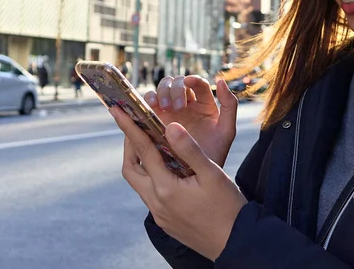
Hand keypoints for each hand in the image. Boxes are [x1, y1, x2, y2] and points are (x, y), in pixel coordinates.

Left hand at [110, 104, 246, 260]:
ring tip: (150, 142)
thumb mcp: (212, 174)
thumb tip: (170, 126)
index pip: (143, 150)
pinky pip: (150, 193)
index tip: (117, 110)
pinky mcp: (166, 220)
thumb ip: (189, 149)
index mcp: (166, 188)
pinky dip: (151, 175)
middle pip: (131, 169)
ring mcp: (160, 214)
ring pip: (139, 183)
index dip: (130, 127)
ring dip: (140, 161)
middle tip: (134, 125)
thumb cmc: (228, 208)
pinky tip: (167, 167)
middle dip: (129, 145)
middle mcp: (156, 203)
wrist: (236, 243)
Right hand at [144, 75, 236, 167]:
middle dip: (176, 89)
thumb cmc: (214, 154)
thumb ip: (229, 106)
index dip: (194, 79)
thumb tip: (220, 80)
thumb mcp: (226, 131)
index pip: (198, 84)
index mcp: (204, 104)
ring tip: (164, 108)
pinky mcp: (156, 118)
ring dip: (162, 92)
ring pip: (163, 88)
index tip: (189, 82)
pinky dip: (148, 99)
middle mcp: (187, 104)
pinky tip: (151, 107)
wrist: (196, 177)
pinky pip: (149, 103)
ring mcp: (170, 110)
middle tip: (176, 107)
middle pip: (178, 83)